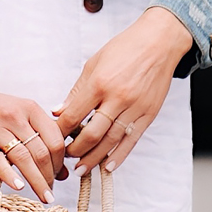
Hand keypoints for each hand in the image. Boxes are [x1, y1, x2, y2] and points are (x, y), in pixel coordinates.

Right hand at [0, 61, 64, 201]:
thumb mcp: (21, 116)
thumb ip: (41, 138)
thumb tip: (62, 171)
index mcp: (30, 109)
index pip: (55, 138)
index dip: (60, 161)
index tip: (60, 175)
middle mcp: (15, 117)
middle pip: (41, 151)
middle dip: (49, 176)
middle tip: (51, 192)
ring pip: (23, 158)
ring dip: (36, 181)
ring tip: (42, 196)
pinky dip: (9, 175)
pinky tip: (18, 187)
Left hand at [56, 6, 193, 174]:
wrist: (158, 42)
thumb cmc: (124, 49)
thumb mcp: (94, 63)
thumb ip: (77, 90)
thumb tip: (59, 112)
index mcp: (99, 83)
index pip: (74, 115)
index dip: (61, 131)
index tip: (52, 139)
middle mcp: (117, 97)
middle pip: (92, 133)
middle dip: (75, 150)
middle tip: (65, 158)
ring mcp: (135, 107)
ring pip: (111, 141)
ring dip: (94, 158)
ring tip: (81, 169)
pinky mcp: (149, 114)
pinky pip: (132, 140)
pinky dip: (119, 155)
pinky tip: (108, 166)